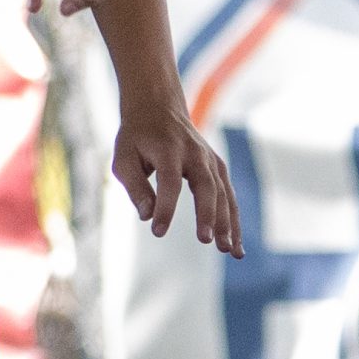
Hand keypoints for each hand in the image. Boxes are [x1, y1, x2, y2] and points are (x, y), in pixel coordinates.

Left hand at [111, 97, 241, 256]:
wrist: (159, 106)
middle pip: (206, 185)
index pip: (169, 181)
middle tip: (206, 241)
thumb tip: (147, 216)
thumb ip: (135, 187)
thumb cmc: (136, 137)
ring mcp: (210, 159)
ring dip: (228, 222)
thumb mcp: (123, 158)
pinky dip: (234, 220)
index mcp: (167, 149)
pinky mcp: (218, 167)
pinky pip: (228, 195)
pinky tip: (235, 244)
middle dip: (208, 214)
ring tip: (231, 251)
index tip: (158, 231)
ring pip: (223, 192)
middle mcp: (194, 153)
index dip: (165, 207)